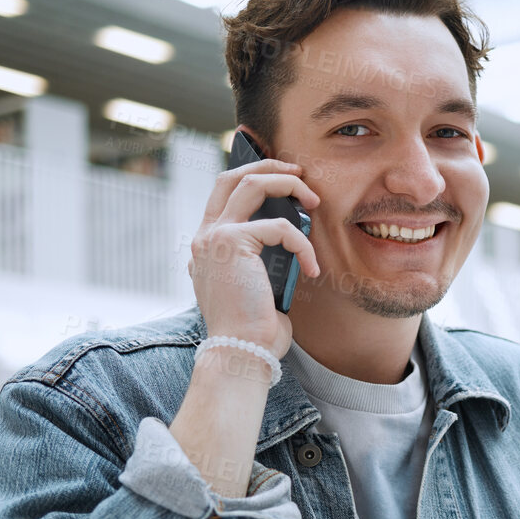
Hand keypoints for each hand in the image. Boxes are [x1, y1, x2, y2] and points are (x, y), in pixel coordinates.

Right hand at [188, 158, 321, 355]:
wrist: (242, 352)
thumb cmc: (255, 330)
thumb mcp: (257, 286)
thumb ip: (261, 259)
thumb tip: (290, 235)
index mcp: (208, 246)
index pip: (224, 195)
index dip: (253, 178)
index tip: (285, 179)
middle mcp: (205, 237)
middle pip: (232, 177)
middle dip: (268, 167)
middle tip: (300, 173)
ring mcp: (214, 237)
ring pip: (252, 185)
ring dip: (288, 185)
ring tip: (314, 201)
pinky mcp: (231, 243)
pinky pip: (280, 227)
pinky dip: (303, 245)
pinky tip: (312, 269)